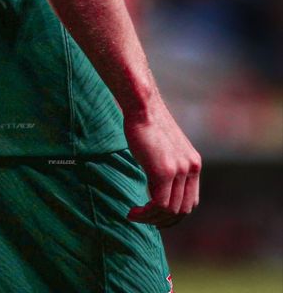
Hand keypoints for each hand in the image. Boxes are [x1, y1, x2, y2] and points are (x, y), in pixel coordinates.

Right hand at [124, 93, 201, 226]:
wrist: (142, 107)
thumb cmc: (147, 125)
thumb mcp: (165, 149)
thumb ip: (169, 167)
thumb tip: (160, 186)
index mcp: (194, 164)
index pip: (191, 202)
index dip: (175, 215)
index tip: (158, 217)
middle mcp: (191, 168)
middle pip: (182, 210)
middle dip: (164, 221)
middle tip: (145, 220)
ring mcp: (179, 170)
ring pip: (169, 210)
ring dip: (151, 219)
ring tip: (135, 215)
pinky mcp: (164, 171)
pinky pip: (158, 204)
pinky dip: (145, 213)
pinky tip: (133, 211)